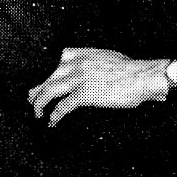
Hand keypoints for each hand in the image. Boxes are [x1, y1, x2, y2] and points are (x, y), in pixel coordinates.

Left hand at [28, 47, 164, 126]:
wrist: (144, 77)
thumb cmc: (134, 71)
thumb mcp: (110, 58)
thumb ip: (96, 62)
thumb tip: (93, 74)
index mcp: (84, 54)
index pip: (61, 60)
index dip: (52, 73)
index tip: (48, 81)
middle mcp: (77, 63)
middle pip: (50, 77)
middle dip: (38, 90)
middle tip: (32, 100)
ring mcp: (78, 79)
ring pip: (49, 91)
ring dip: (40, 103)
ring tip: (37, 112)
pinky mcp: (84, 94)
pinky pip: (62, 106)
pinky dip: (54, 116)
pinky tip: (52, 122)